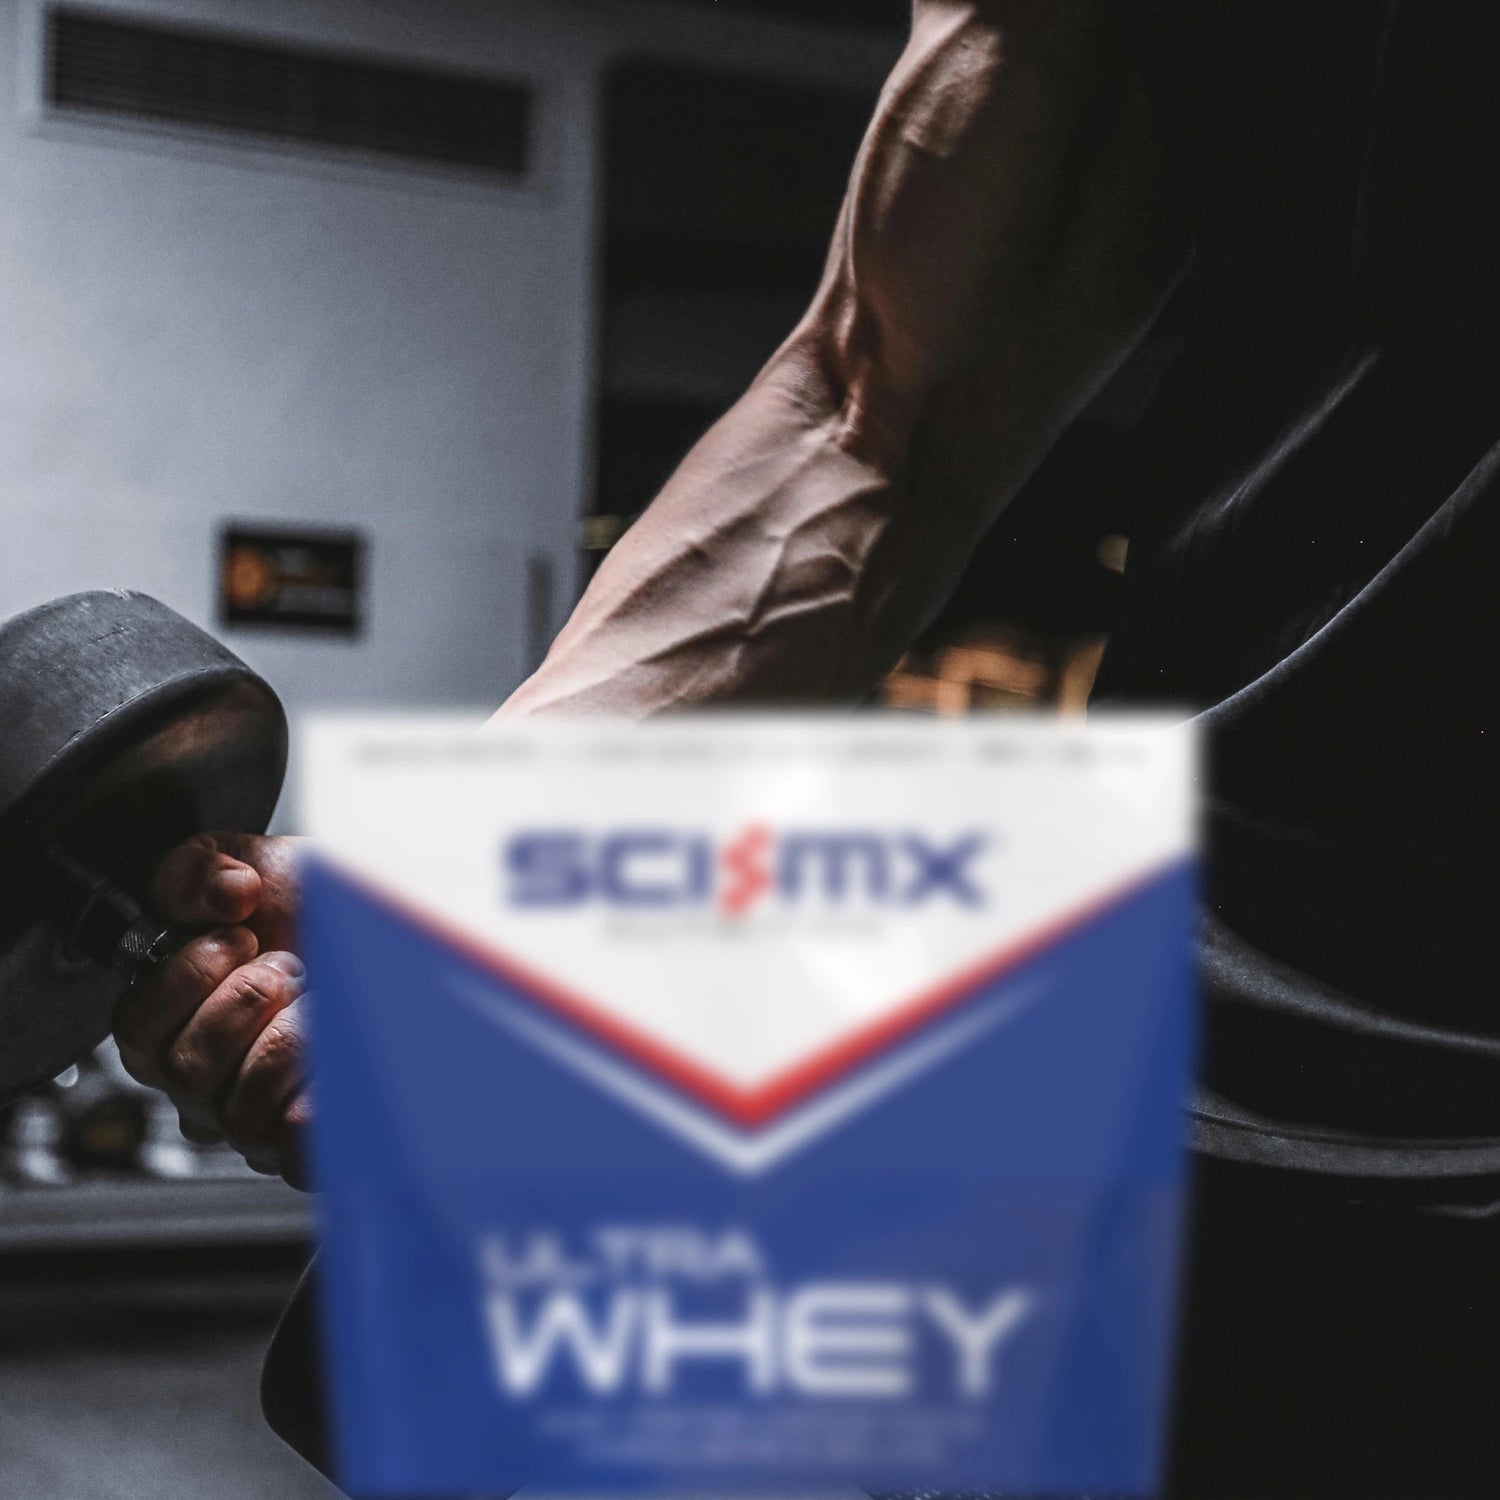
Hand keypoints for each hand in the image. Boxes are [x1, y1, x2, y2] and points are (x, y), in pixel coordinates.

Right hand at [113, 833, 310, 1186]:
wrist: (411, 949)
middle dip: (245, 1000)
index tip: (236, 936)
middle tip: (289, 966)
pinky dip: (322, 1088)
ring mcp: (258, 1123)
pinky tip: (341, 1045)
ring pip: (240, 1112)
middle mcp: (211, 1082)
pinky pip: (296, 1146)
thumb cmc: (335, 917)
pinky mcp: (311, 1151)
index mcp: (181, 1022)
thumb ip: (201, 867)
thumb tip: (221, 890)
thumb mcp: (260, 868)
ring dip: (291, 1038)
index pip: (136, 1029)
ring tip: (319, 1002)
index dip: (183, 978)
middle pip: (185, 1070)